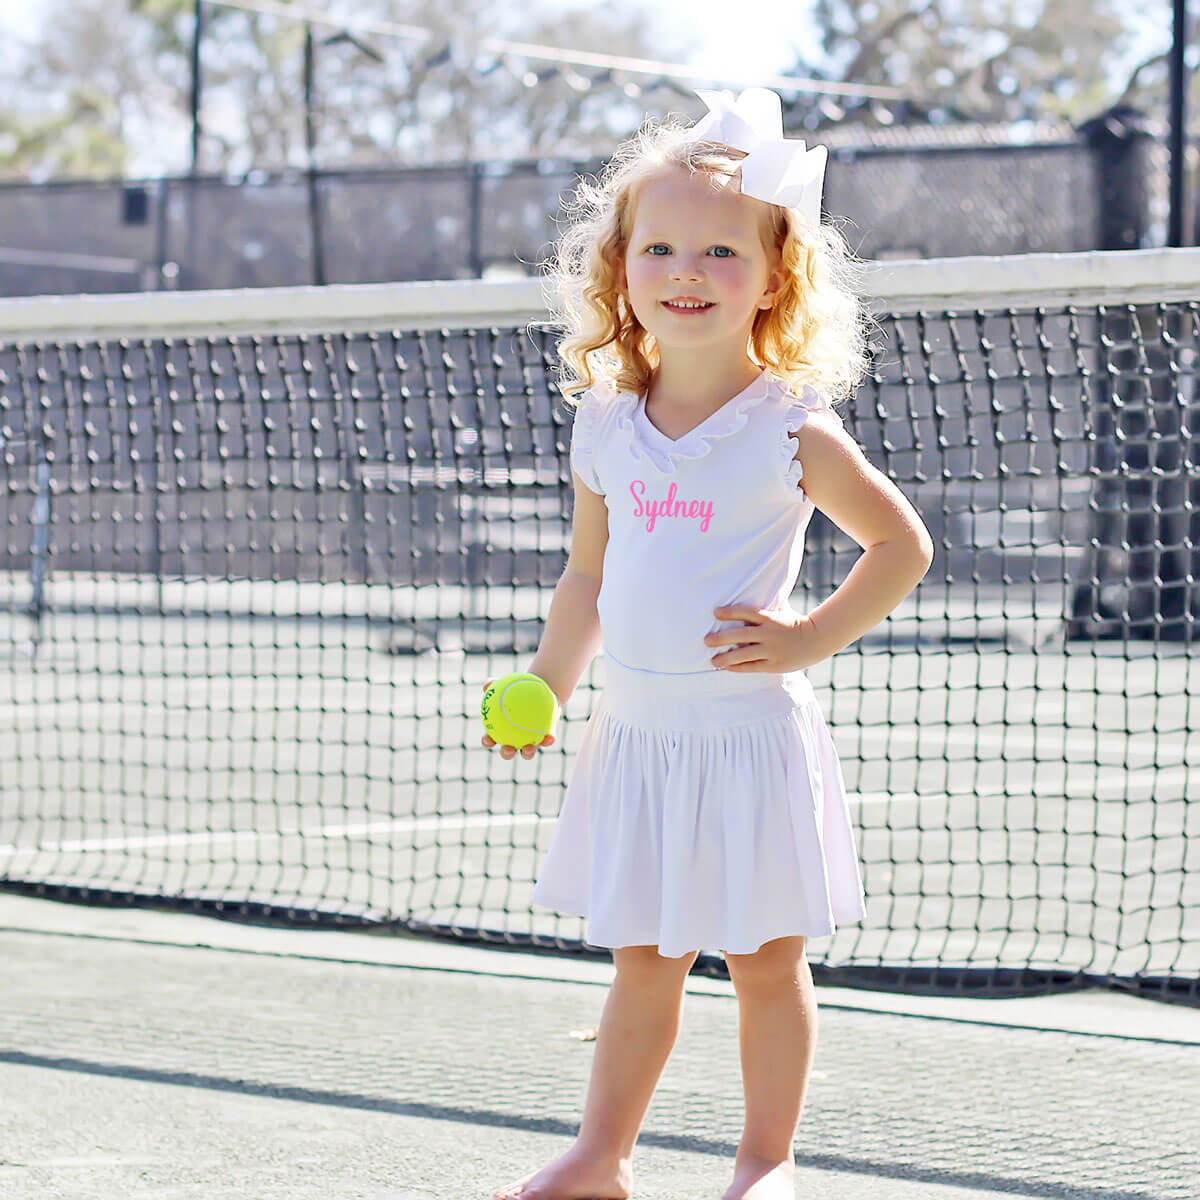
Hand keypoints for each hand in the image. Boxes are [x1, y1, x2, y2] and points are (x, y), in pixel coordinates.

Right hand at [480, 677, 556, 760]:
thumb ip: (494, 684)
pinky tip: (550, 737)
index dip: (487, 742)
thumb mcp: (506, 684)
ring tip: (529, 748)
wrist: (539, 689)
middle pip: (508, 750)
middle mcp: (513, 738)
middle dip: (506, 753)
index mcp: (500, 730)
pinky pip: (546, 740)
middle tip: (508, 749)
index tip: (487, 740)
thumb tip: (487, 684)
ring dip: (527, 753)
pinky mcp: (544, 737)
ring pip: (527, 751)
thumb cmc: (516, 688)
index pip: (490, 738)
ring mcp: (529, 740)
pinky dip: (548, 740)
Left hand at [704, 604, 819, 672]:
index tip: (715, 613)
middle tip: (705, 640)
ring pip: (744, 654)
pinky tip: (727, 668)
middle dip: (721, 638)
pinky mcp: (774, 665)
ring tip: (712, 660)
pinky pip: (752, 667)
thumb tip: (755, 584)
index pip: (746, 612)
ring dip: (726, 658)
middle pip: (741, 635)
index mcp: (770, 618)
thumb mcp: (782, 610)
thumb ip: (766, 604)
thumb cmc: (795, 622)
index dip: (730, 612)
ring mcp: (772, 650)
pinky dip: (738, 667)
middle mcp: (769, 633)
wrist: (818, 639)